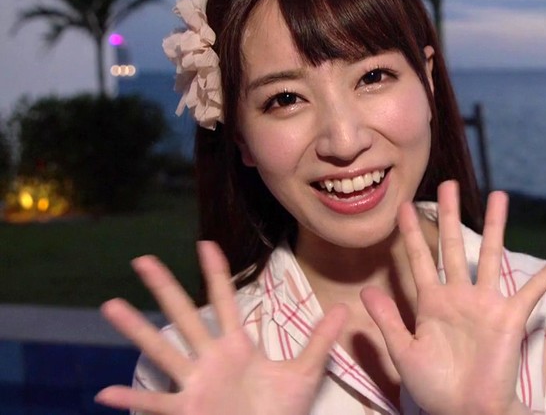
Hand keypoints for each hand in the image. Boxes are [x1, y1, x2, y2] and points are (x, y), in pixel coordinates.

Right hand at [95, 241, 347, 414]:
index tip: (205, 244)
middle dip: (165, 288)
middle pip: (185, 317)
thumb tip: (344, 309)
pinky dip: (132, 400)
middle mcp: (210, 359)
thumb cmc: (280, 412)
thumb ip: (321, 341)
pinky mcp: (188, 410)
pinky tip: (104, 394)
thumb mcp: (305, 374)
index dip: (215, 274)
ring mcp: (196, 384)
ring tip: (111, 305)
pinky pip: (156, 404)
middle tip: (143, 260)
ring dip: (137, 330)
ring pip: (164, 351)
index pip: (225, 302)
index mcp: (236, 347)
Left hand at [361, 181, 545, 414]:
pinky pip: (533, 291)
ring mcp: (486, 304)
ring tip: (499, 196)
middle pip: (454, 246)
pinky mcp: (510, 317)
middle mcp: (459, 296)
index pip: (419, 260)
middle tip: (447, 184)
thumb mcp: (404, 353)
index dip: (412, 235)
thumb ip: (388, 321)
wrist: (466, 411)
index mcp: (431, 303)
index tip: (403, 207)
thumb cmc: (435, 387)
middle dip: (450, 215)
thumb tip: (366, 291)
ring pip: (491, 256)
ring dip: (496, 226)